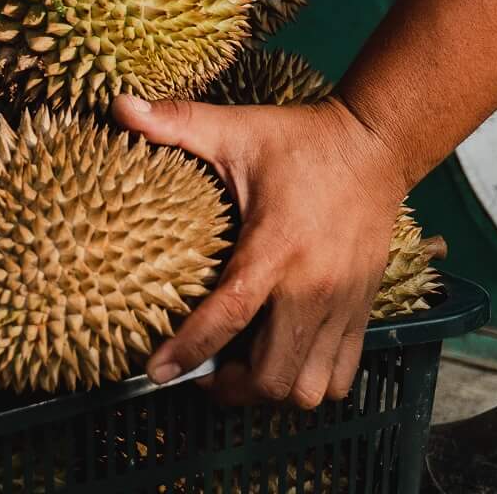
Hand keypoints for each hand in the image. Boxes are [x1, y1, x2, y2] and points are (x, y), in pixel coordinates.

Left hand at [113, 89, 409, 407]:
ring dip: (271, 390)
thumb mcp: (237, 128)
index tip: (156, 372)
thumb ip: (177, 122)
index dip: (189, 351)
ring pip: (309, 389)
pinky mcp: (363, 311)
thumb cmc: (302, 141)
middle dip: (229, 387)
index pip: (229, 316)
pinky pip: (341, 377)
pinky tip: (285, 359)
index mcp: (276, 246)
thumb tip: (118, 105)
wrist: (377, 144)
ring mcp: (343, 304)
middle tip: (202, 370)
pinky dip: (311, 383)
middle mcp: (314, 286)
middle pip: (272, 375)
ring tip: (243, 368)